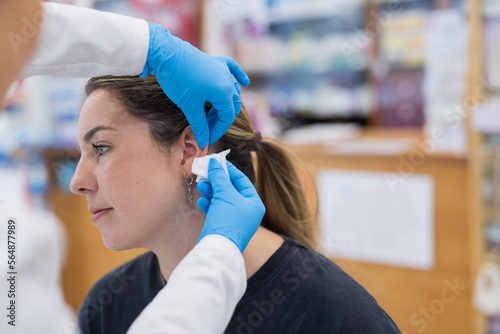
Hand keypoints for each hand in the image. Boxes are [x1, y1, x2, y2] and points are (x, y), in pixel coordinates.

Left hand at [140, 22, 249, 148]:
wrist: (167, 54)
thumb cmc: (179, 81)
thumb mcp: (189, 106)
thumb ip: (199, 125)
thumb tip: (203, 142)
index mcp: (225, 93)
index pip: (227, 118)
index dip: (218, 131)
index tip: (207, 139)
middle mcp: (228, 81)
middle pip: (231, 106)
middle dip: (219, 120)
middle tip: (205, 129)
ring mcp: (223, 70)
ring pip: (231, 91)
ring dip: (224, 105)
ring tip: (210, 115)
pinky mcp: (215, 62)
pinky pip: (232, 69)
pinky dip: (238, 77)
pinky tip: (244, 83)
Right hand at [196, 159, 264, 252]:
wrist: (217, 249)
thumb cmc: (227, 220)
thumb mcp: (224, 194)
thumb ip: (220, 177)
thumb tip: (214, 163)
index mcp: (254, 203)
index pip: (242, 181)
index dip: (229, 170)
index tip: (217, 162)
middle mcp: (247, 211)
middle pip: (231, 189)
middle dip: (217, 181)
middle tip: (205, 172)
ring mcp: (235, 220)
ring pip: (222, 199)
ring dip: (211, 191)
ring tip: (200, 184)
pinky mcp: (223, 226)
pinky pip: (216, 210)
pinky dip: (209, 204)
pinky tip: (201, 200)